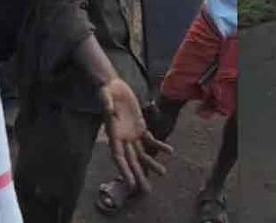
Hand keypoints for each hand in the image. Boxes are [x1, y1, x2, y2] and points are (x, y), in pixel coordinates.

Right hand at [100, 78, 173, 192]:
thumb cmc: (107, 92)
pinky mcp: (140, 126)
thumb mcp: (105, 96)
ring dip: (151, 163)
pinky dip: (159, 145)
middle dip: (139, 175)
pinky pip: (150, 139)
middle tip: (147, 190)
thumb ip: (106, 105)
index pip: (119, 157)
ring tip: (163, 173)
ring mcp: (132, 133)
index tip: (130, 185)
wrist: (113, 86)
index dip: (124, 171)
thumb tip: (108, 110)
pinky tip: (169, 151)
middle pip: (132, 160)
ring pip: (142, 152)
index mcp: (113, 134)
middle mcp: (122, 137)